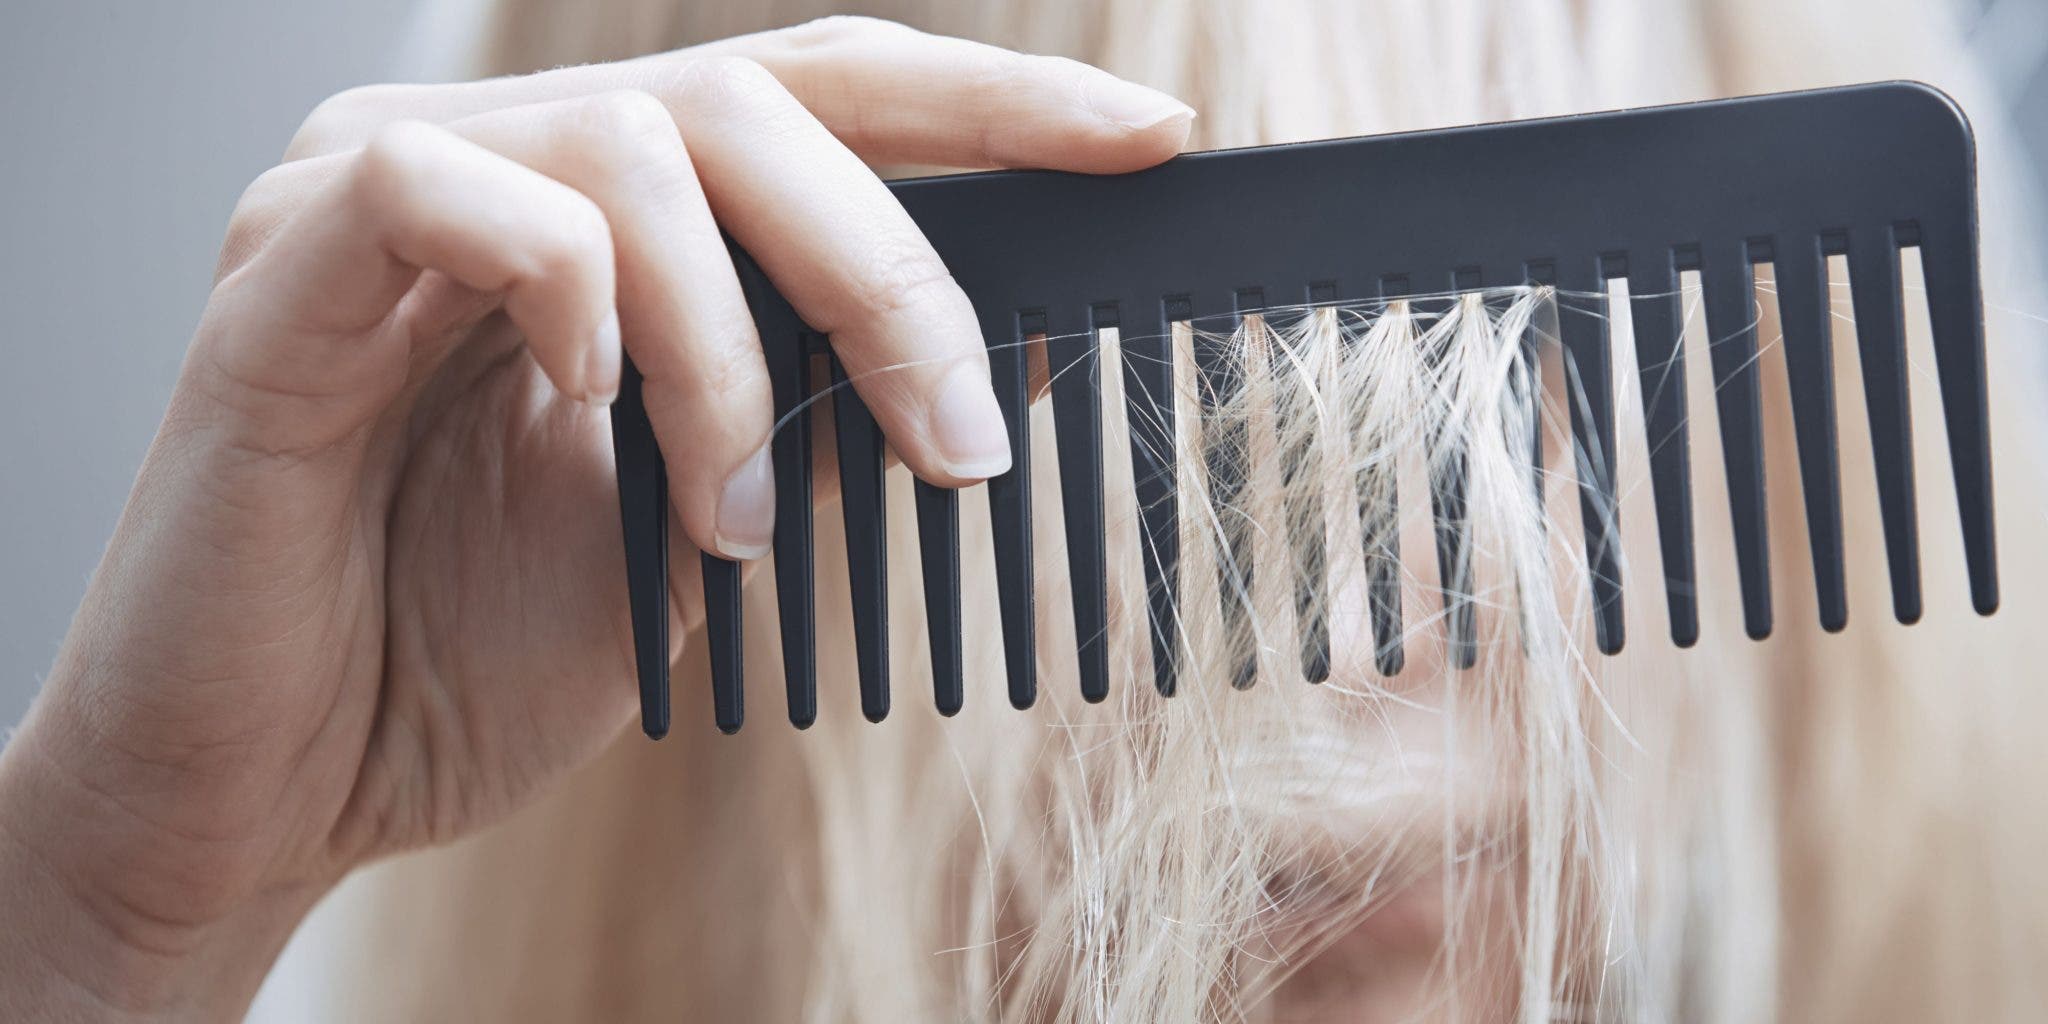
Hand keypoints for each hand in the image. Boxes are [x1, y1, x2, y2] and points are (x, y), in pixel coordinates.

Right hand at [0, 17, 1191, 1018]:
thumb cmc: (474, 648)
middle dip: (894, 270)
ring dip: (732, 350)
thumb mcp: (718, 522)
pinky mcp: (279, 263)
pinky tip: (579, 416)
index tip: (1143, 142)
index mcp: (606, 210)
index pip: (819, 95)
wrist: (282, 784)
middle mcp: (503, 162)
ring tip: (731, 519)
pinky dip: (565, 302)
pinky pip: (450, 190)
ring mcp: (381, 190)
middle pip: (754, 103)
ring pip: (634, 145)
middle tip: (959, 436)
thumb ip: (839, 414)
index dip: (990, 106)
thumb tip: (1028, 346)